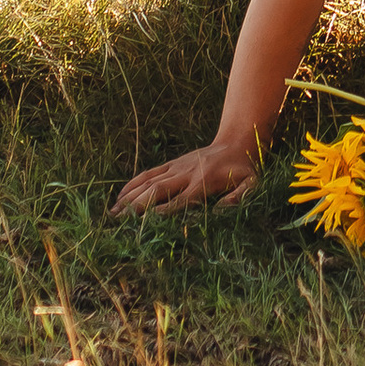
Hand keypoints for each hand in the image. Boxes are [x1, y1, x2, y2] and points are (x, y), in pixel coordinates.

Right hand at [110, 135, 259, 214]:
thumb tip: (222, 211)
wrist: (236, 141)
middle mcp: (186, 174)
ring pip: (149, 182)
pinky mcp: (172, 163)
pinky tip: (120, 197)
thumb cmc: (244, 169)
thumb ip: (240, 197)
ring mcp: (177, 167)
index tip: (146, 224)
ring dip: (131, 197)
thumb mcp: (251, 183)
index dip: (165, 212)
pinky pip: (149, 173)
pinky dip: (133, 184)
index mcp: (204, 182)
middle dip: (139, 206)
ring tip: (112, 214)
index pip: (181, 200)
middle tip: (119, 222)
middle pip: (159, 190)